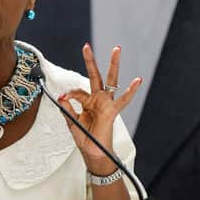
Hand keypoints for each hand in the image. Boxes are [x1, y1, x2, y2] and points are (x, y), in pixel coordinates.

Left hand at [58, 44, 141, 174]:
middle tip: (86, 46)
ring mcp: (106, 103)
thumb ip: (67, 109)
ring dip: (113, 64)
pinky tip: (138, 80)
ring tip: (116, 49)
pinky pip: (123, 100)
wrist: (93, 153)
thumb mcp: (72, 122)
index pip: (77, 91)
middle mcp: (98, 99)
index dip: (69, 93)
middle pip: (95, 75)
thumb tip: (61, 96)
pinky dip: (131, 90)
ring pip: (111, 80)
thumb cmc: (85, 138)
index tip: (63, 97)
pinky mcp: (112, 111)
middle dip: (91, 61)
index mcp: (87, 102)